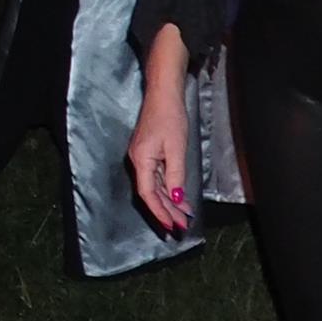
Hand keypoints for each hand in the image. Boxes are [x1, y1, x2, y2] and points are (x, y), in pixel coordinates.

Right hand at [126, 22, 195, 233]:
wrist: (164, 94)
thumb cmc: (169, 117)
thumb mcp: (176, 148)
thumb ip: (176, 174)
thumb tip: (177, 198)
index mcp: (141, 160)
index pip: (148, 193)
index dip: (159, 211)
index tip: (171, 225)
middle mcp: (138, 161)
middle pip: (150, 193)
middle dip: (166, 210)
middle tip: (181, 226)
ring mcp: (142, 157)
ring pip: (155, 186)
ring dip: (169, 201)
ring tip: (183, 216)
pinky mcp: (149, 153)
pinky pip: (157, 177)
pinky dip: (168, 188)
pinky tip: (178, 197)